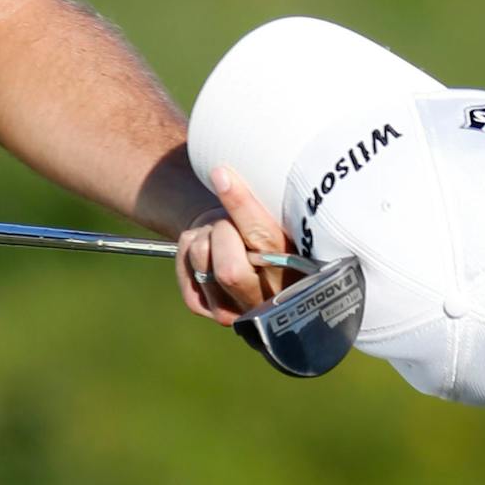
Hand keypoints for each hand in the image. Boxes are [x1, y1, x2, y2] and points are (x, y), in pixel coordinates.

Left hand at [175, 165, 292, 324]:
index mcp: (298, 273)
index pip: (265, 241)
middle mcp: (268, 302)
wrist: (241, 255)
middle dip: (222, 232)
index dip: (241, 205)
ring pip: (203, 262)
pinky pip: (185, 268)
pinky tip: (205, 251)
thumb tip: (229, 173)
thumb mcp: (275, 219)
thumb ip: (265, 208)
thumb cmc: (264, 231)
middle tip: (227, 223)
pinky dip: (187, 248)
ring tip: (219, 237)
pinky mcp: (203, 308)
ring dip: (204, 237)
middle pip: (229, 270)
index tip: (221, 174)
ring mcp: (234, 311)